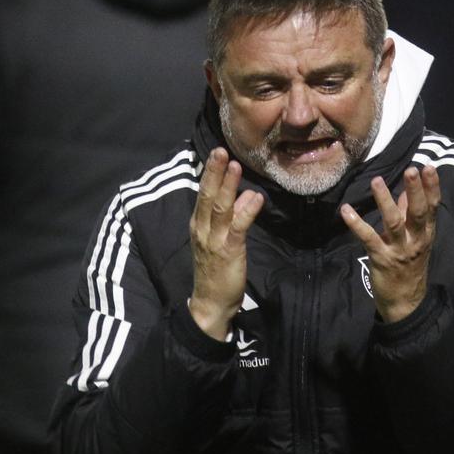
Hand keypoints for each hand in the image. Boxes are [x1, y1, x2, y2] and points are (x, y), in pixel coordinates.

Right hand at [188, 148, 263, 340]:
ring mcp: (214, 240)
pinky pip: (237, 227)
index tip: (217, 153)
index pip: (202, 194)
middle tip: (220, 151)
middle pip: (207, 196)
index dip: (210, 173)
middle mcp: (203, 230)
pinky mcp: (229, 251)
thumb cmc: (216, 269)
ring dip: (228, 185)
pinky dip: (246, 211)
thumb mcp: (218, 239)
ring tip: (236, 166)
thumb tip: (246, 194)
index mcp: (198, 225)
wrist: (211, 302)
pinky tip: (255, 198)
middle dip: (214, 172)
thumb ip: (231, 216)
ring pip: (220, 208)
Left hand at [341, 165, 440, 322]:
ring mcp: (398, 250)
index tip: (430, 168)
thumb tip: (406, 192)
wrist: (405, 302)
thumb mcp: (417, 240)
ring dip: (384, 201)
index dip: (432, 188)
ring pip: (393, 223)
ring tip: (376, 181)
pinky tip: (346, 210)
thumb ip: (411, 215)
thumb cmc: (410, 266)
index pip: (432, 207)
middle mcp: (416, 240)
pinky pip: (368, 238)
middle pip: (418, 213)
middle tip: (411, 170)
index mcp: (426, 234)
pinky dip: (356, 223)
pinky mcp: (381, 258)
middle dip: (415, 191)